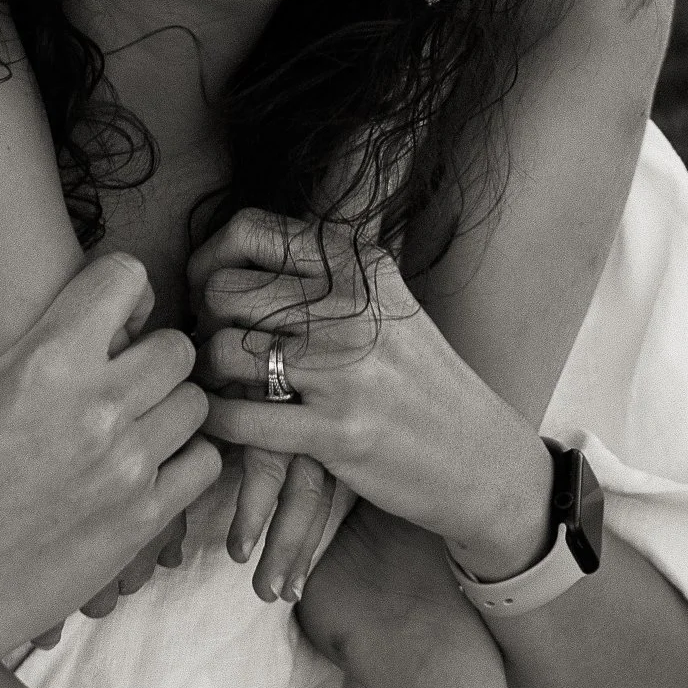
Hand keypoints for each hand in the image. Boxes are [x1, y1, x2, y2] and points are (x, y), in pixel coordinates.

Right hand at [0, 254, 221, 686]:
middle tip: (126, 382)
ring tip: (133, 430)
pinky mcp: (145, 518)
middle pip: (175, 346)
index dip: (123, 292)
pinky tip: (147, 470)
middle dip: (152, 357)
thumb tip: (72, 331)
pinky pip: (204, 463)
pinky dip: (183, 462)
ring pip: (195, 404)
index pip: (126, 277)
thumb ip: (27, 351)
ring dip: (168, 410)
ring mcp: (127, 464)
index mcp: (46, 362)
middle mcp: (96, 404)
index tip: (114, 319)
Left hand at [189, 210, 551, 577]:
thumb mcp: (384, 301)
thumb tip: (226, 255)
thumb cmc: (417, 379)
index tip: (210, 290)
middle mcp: (352, 306)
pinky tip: (224, 421)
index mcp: (360, 263)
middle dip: (206, 322)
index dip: (211, 258)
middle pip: (224, 291)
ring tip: (224, 385)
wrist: (480, 457)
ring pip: (222, 351)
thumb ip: (320, 270)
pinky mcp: (337, 432)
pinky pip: (237, 416)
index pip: (250, 229)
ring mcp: (345, 369)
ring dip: (210, 375)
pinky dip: (217, 420)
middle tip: (218, 347)